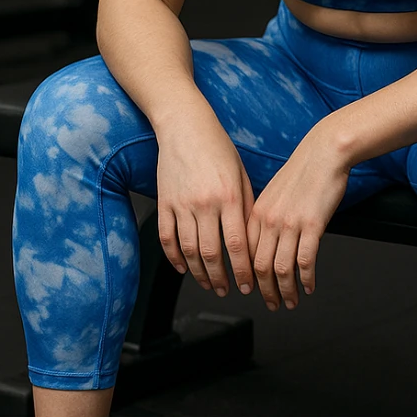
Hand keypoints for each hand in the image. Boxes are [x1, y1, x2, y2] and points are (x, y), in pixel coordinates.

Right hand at [155, 114, 256, 297]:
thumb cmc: (218, 147)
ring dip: (198, 273)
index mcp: (229, 196)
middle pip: (211, 254)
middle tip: (226, 290)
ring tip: (207, 284)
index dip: (242, 271)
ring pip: (188, 250)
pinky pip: (167, 238)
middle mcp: (205, 203)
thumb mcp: (241, 173)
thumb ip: (247, 205)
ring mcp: (182, 204)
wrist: (185, 126)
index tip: (247, 285)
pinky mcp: (164, 202)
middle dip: (220, 278)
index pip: (237, 245)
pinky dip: (174, 257)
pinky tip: (182, 268)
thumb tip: (252, 237)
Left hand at [246, 121, 350, 310]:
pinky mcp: (312, 225)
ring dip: (286, 290)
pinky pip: (305, 261)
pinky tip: (309, 286)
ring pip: (281, 269)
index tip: (252, 290)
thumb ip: (266, 217)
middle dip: (265, 291)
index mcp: (257, 212)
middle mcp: (269, 220)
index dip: (248, 277)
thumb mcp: (274, 193)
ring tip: (291, 301)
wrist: (324, 152)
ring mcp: (290, 223)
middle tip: (272, 304)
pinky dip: (306, 279)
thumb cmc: (303, 171)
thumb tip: (263, 241)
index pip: (245, 254)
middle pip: (260, 267)